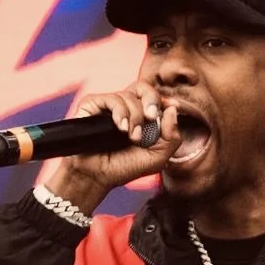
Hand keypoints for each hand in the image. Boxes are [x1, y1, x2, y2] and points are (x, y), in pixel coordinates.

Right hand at [37, 82, 180, 212]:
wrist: (96, 177)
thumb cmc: (123, 168)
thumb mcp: (157, 158)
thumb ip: (172, 137)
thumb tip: (172, 109)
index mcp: (140, 116)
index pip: (154, 98)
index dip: (163, 99)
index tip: (172, 106)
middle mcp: (124, 108)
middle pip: (142, 88)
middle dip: (152, 101)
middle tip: (152, 117)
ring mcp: (107, 106)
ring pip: (128, 96)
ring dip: (135, 118)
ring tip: (132, 137)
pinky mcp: (92, 105)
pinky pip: (111, 99)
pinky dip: (120, 113)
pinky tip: (121, 128)